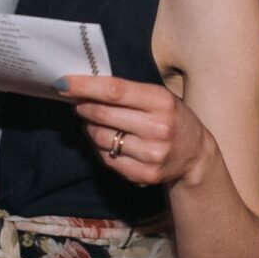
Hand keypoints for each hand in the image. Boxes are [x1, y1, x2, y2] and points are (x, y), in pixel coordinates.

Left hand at [56, 74, 216, 187]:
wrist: (195, 154)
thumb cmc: (171, 117)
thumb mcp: (158, 97)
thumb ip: (127, 92)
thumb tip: (82, 88)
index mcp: (161, 101)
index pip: (114, 91)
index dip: (85, 86)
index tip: (63, 83)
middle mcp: (158, 128)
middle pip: (103, 115)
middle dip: (82, 106)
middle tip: (77, 102)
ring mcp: (151, 154)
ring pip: (100, 138)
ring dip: (88, 128)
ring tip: (93, 122)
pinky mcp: (144, 175)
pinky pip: (106, 159)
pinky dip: (98, 148)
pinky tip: (105, 140)